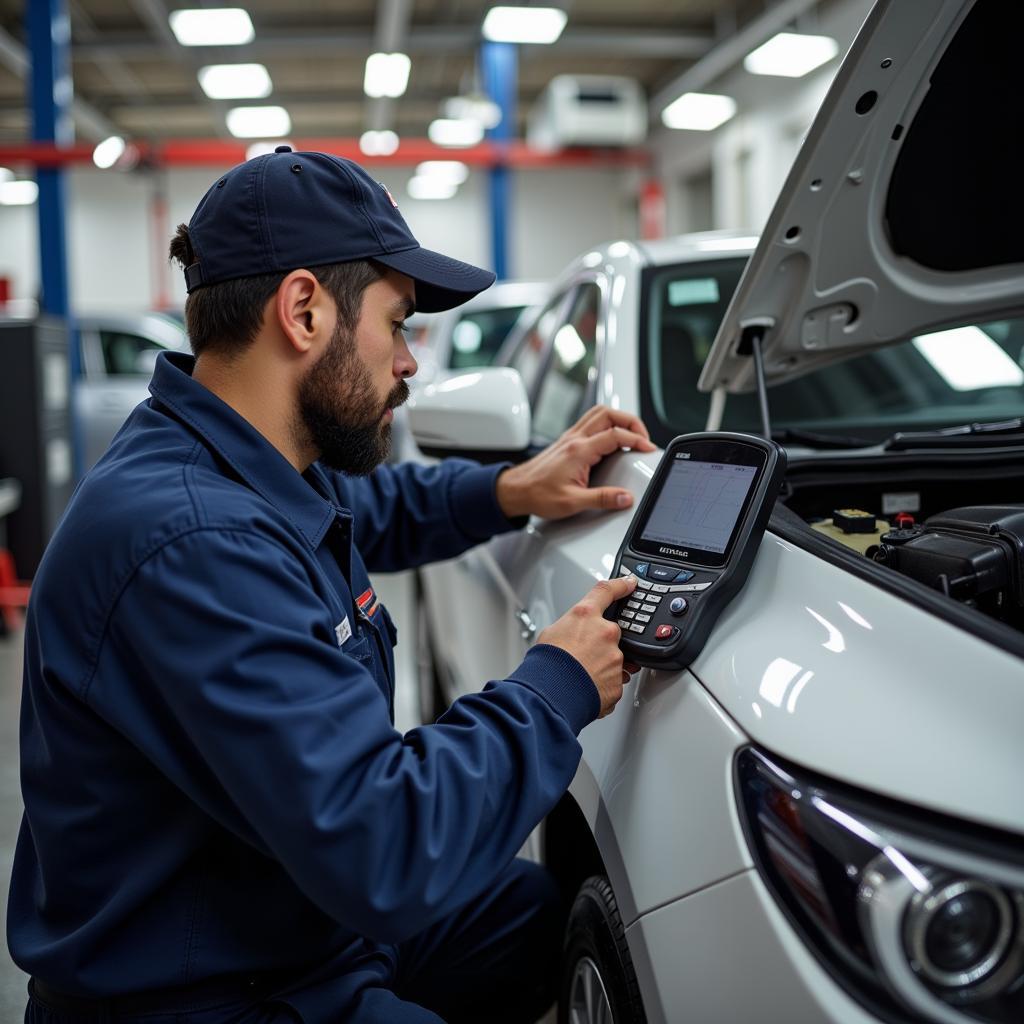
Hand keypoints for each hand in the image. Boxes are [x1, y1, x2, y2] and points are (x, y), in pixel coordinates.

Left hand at [496, 406, 656, 519]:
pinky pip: (590, 422)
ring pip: (599, 413)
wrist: (515, 490)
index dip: (636, 440)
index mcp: (578, 451)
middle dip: (631, 422)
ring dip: (618, 419)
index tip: (648, 448)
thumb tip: (624, 497)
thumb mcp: (572, 502)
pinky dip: (606, 424)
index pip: (615, 435)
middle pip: (609, 413)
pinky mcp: (566, 441)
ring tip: (631, 433)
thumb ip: (602, 499)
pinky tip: (611, 437)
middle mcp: (574, 439)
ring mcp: (570, 437)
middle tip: (643, 437)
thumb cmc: (538, 494)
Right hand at [537, 575, 641, 717]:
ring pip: (612, 659)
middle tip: (580, 656)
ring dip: (600, 667)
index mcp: (586, 616)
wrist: (551, 694)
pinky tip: (586, 687)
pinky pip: (613, 681)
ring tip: (579, 675)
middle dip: (598, 644)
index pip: (607, 591)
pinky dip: (601, 685)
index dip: (620, 585)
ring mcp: (615, 657)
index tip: (630, 582)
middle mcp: (605, 633)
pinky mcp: (618, 680)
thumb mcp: (550, 634)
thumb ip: (569, 628)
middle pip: (609, 634)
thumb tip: (569, 635)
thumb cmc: (546, 664)